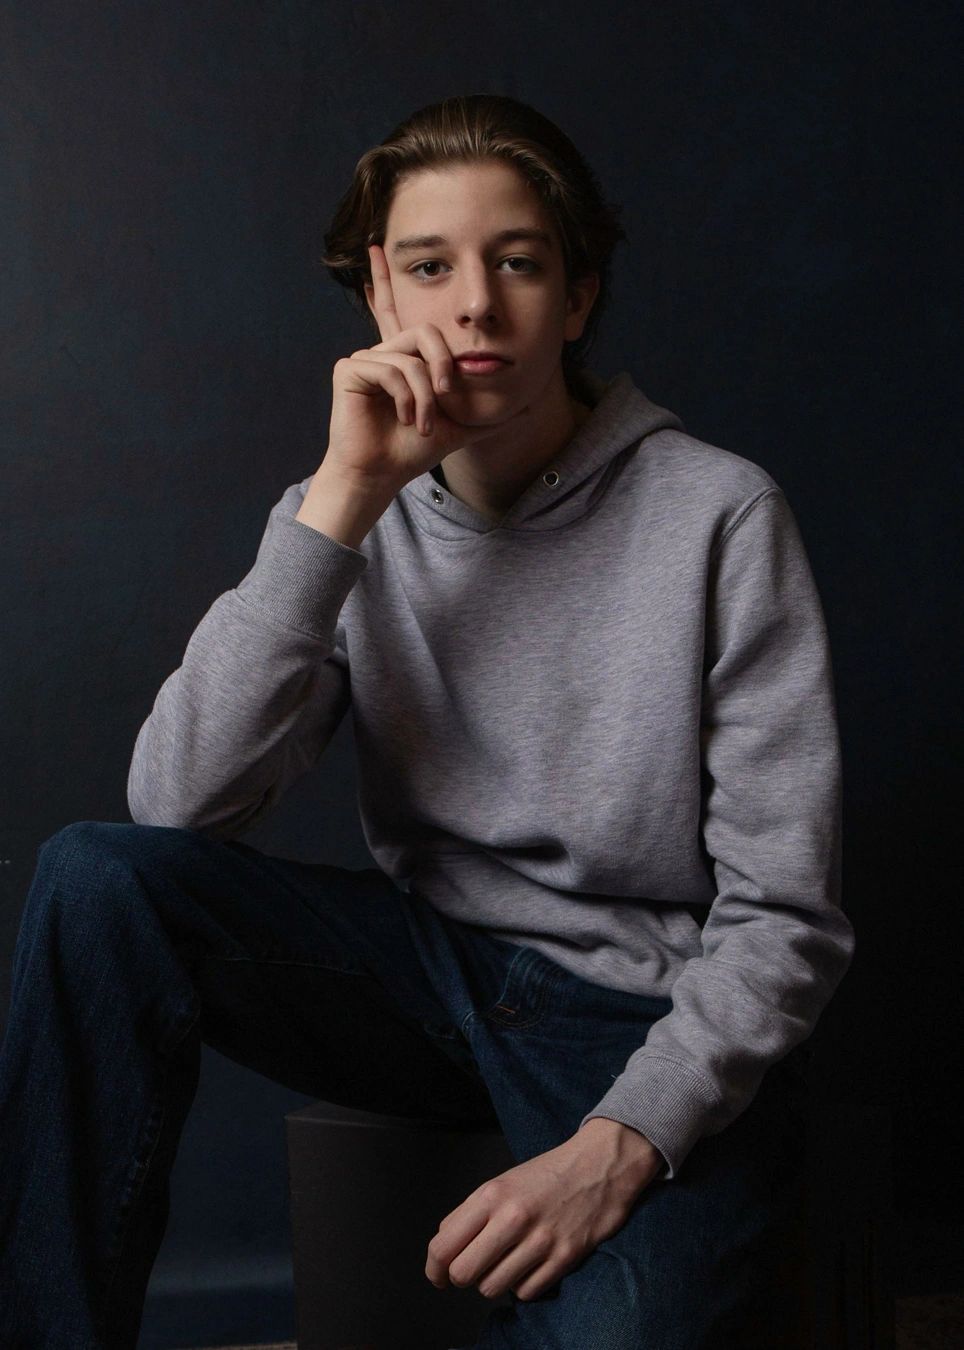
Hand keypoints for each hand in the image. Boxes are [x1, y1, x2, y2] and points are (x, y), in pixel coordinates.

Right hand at [324, 243, 529, 489]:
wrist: (383, 474)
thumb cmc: (414, 450)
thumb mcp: (460, 429)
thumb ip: (490, 416)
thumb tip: (527, 409)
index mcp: (405, 358)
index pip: (397, 311)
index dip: (386, 280)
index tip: (377, 247)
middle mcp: (384, 351)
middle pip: (427, 331)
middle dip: (444, 366)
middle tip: (448, 397)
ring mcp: (365, 358)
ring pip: (412, 358)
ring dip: (426, 396)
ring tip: (424, 424)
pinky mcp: (350, 370)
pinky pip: (390, 369)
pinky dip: (407, 396)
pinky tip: (405, 418)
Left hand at [424, 1119, 664, 1302]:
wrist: (600, 1163)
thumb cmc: (548, 1174)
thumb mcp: (502, 1182)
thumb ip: (472, 1213)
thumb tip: (444, 1247)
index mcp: (491, 1195)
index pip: (443, 1246)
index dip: (434, 1269)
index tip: (439, 1275)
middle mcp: (512, 1217)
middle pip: (463, 1274)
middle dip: (464, 1278)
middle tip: (475, 1269)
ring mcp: (539, 1240)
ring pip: (492, 1288)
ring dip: (495, 1281)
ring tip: (507, 1262)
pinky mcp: (564, 1257)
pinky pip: (526, 1293)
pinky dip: (524, 1285)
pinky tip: (531, 1265)